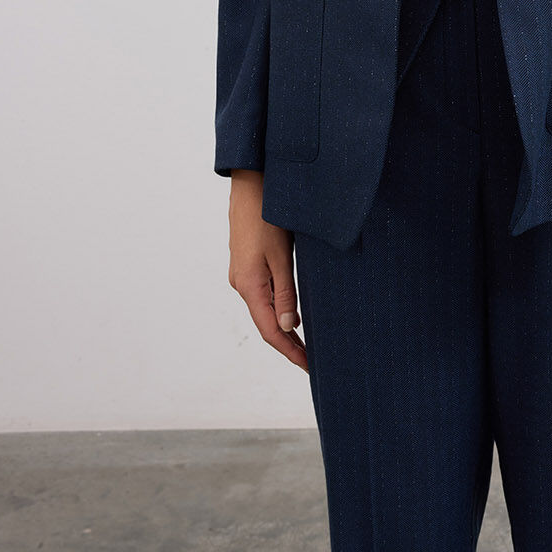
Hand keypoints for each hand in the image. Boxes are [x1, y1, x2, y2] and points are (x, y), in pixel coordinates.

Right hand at [227, 170, 307, 372]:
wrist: (249, 186)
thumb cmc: (267, 216)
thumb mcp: (281, 256)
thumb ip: (285, 292)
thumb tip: (290, 327)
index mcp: (249, 286)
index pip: (271, 330)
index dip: (289, 351)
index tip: (308, 366)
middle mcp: (241, 284)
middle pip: (266, 323)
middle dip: (288, 343)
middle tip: (311, 360)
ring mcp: (241, 274)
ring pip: (264, 309)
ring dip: (283, 326)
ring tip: (305, 342)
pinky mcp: (246, 263)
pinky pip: (262, 294)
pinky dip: (277, 308)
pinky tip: (292, 312)